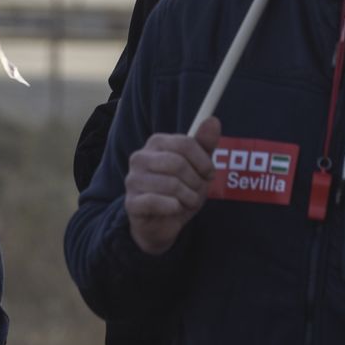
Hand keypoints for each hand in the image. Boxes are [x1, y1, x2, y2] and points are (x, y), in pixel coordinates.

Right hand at [124, 116, 220, 255]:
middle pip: (178, 163)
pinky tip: (175, 209)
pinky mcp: (131, 202)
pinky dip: (174, 208)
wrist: (161, 224)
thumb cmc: (180, 191)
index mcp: (156, 143)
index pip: (185, 143)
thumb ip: (204, 145)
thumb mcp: (197, 169)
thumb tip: (214, 120)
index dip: (203, 161)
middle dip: (196, 182)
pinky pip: (156, 202)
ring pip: (171, 185)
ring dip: (188, 198)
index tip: (209, 174)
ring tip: (187, 202)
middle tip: (197, 191)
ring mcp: (133, 179)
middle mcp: (140, 157)